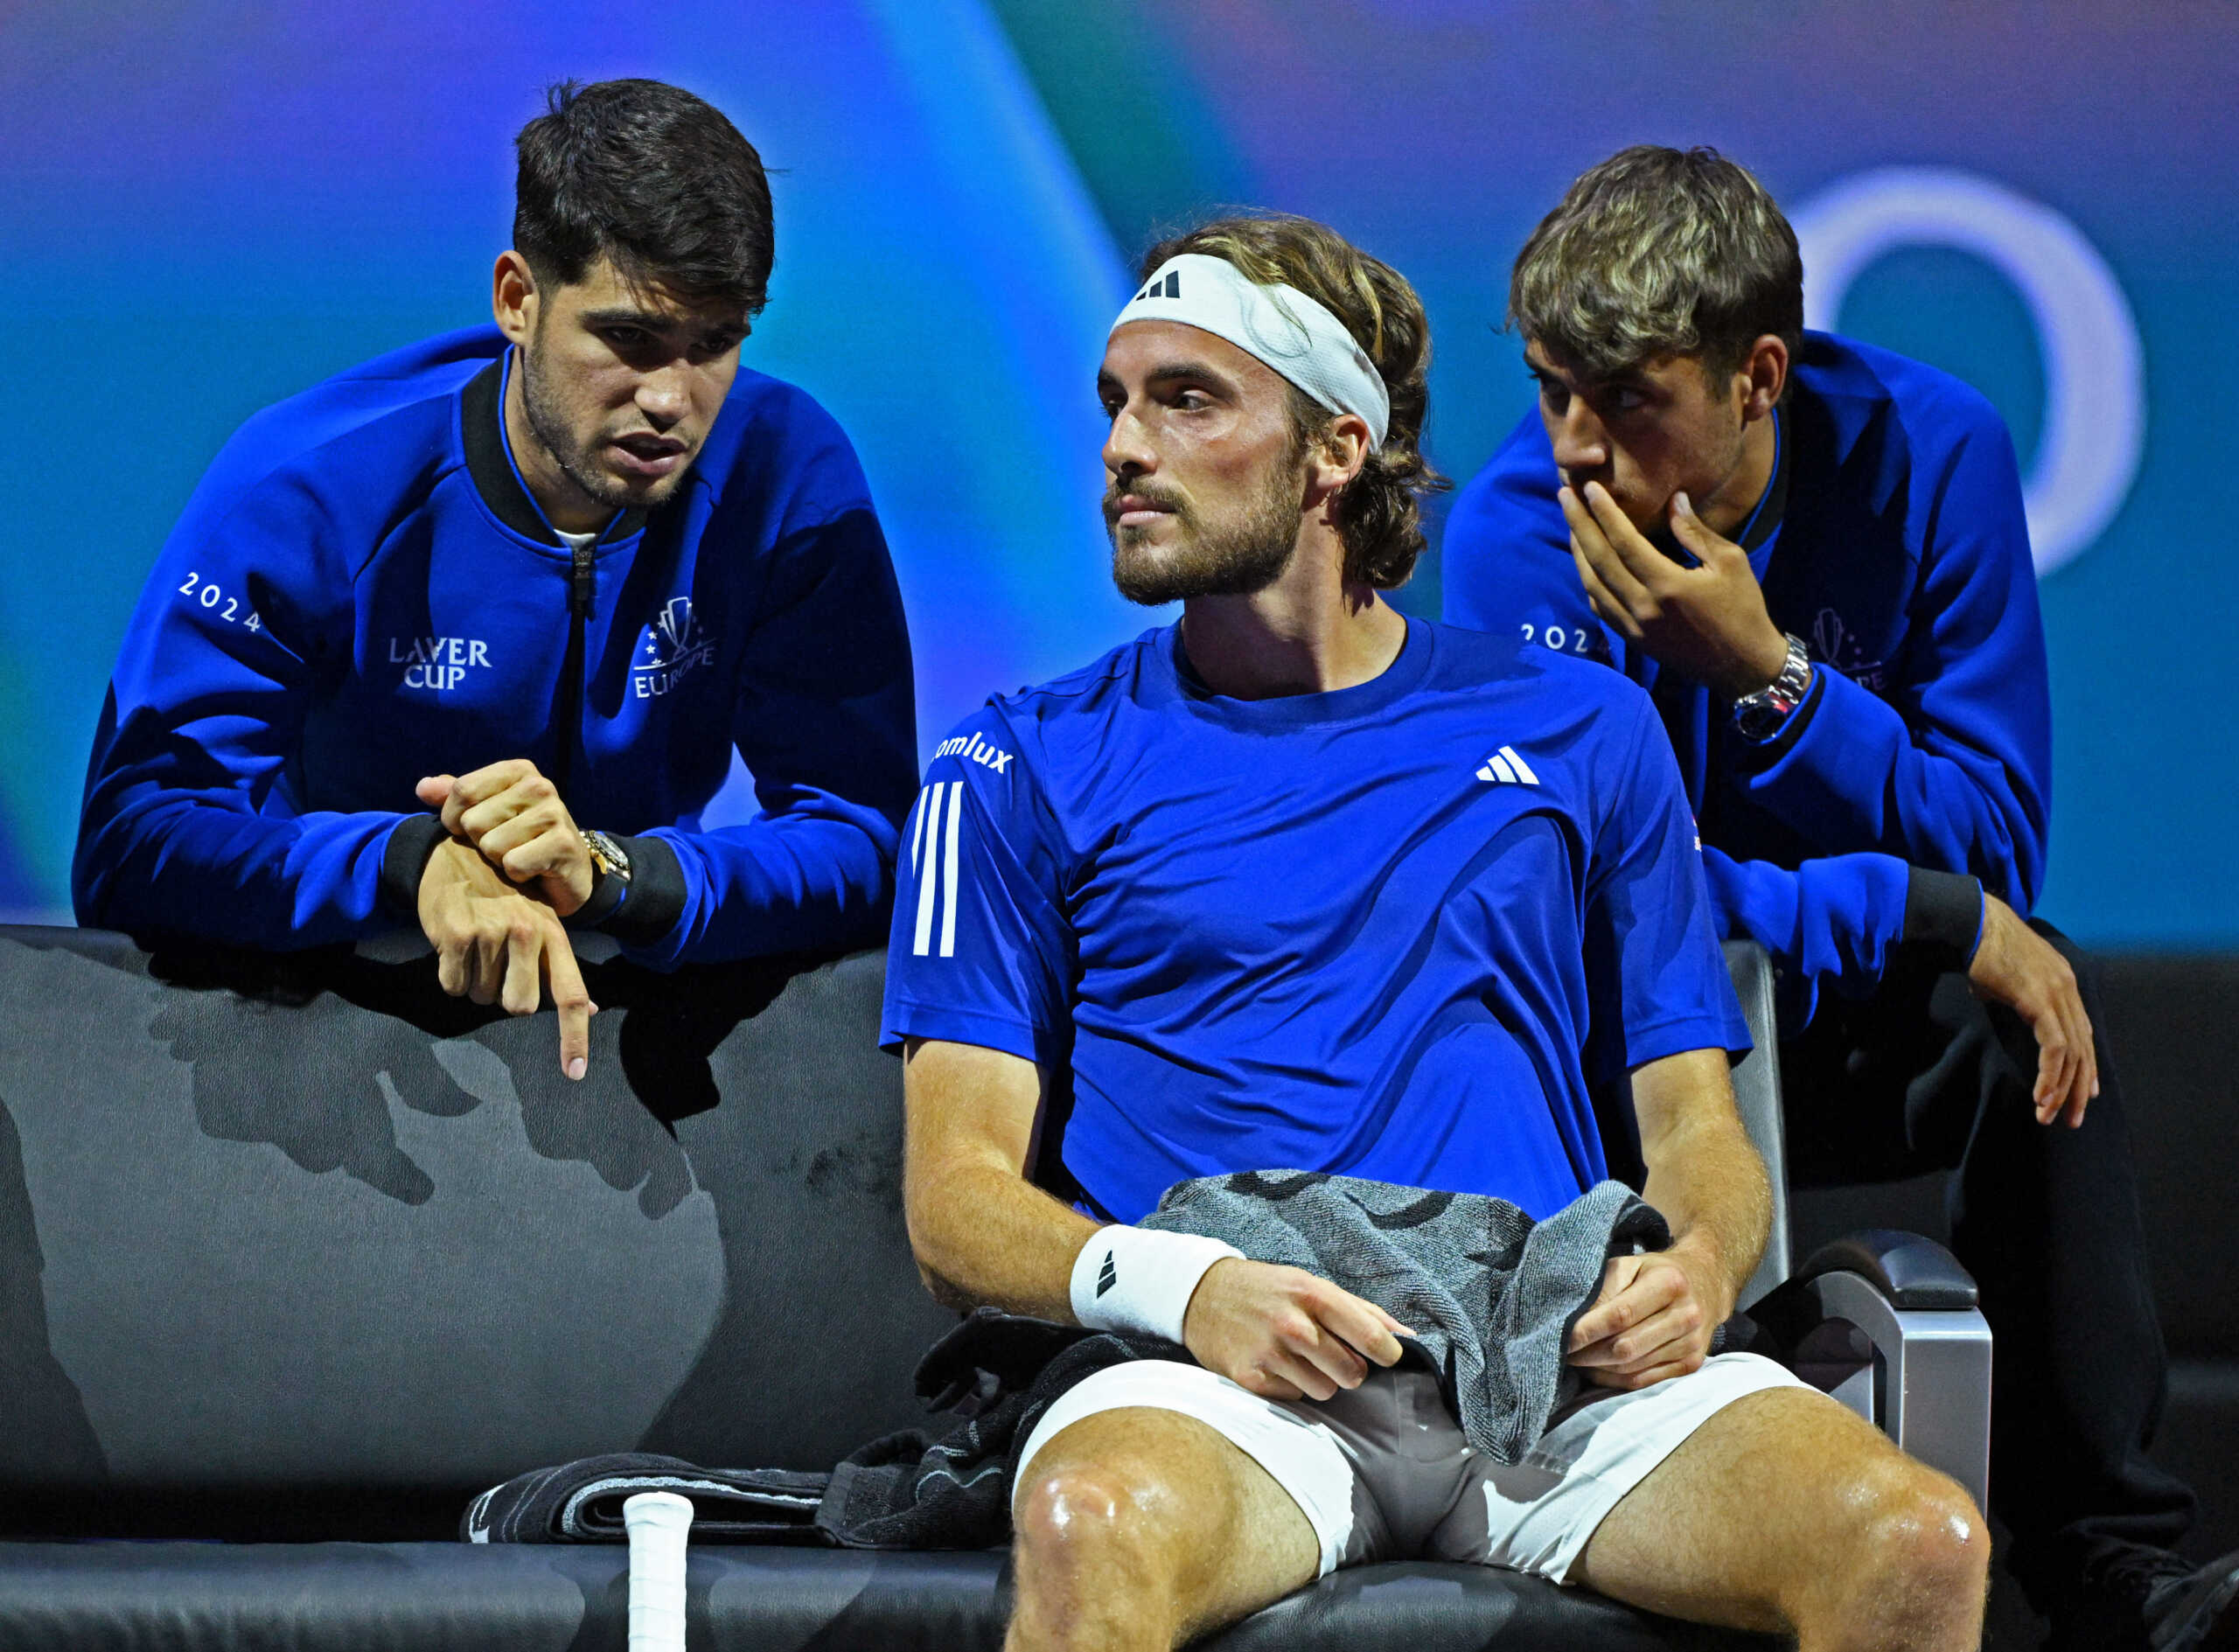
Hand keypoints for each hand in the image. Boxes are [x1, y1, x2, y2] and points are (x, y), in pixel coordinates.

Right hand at [416, 837, 595, 1078]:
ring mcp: (491, 933)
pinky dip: (451, 975)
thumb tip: (589, 1008)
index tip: (575, 1073)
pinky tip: (454, 945)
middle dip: (504, 996)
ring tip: (475, 945)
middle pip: (519, 1007)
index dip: (574, 1037)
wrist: (456, 854)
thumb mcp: (540, 921)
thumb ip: (560, 967)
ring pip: (482, 997)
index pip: (569, 994)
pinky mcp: (456, 936)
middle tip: (496, 965)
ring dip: (474, 981)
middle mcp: (527, 933)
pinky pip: (452, 986)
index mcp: (553, 934)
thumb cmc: (504, 895)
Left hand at [417, 760, 594, 915]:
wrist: (568, 870)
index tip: (467, 830)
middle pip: (473, 821)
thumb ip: (455, 797)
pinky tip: (532, 870)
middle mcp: (539, 786)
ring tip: (519, 856)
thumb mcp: (487, 812)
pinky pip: (513, 865)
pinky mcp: (563, 844)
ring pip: (491, 846)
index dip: (453, 818)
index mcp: (518, 771)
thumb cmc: (520, 837)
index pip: (462, 790)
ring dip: (498, 860)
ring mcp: (555, 813)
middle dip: (481, 842)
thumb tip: (422, 788)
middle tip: (505, 845)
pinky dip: (516, 875)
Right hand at [1181, 1258, 1411, 1402]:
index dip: (1388, 1353)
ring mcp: (1269, 1352)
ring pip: (1325, 1392)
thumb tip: (1409, 1336)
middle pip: (1352, 1373)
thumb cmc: (1268, 1290)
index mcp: (1314, 1295)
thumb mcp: (1312, 1284)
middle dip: (1348, 1369)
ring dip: (1319, 1380)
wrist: (1202, 1293)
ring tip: (1298, 1358)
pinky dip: (1289, 1386)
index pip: (1371, 1337)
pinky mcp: (1249, 1376)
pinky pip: (1294, 1397)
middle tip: (1330, 1355)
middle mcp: (1292, 1324)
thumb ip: (1361, 1310)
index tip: (1386, 1357)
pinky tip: (1274, 1365)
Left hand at [1560, 482, 1789, 698]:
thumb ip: (1696, 532)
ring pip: (1592, 585)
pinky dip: (1588, 581)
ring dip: (1578, 552)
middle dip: (1578, 524)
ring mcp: (1634, 627)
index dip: (1603, 513)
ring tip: (1571, 523)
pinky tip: (1586, 562)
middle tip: (1563, 495)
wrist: (1743, 666)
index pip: (1624, 542)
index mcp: (1667, 585)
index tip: (1588, 488)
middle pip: (1599, 560)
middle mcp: (1643, 607)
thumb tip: (1674, 499)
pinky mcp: (1632, 640)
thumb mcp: (1730, 563)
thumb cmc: (1743, 609)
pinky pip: (1600, 607)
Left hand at [1566, 1242, 1725, 1390]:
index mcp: (1669, 1283)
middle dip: (1587, 1354)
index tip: (1559, 1338)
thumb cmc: (1655, 1272)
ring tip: (1575, 1359)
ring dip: (1597, 1368)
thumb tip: (1572, 1320)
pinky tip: (1597, 1369)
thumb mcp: (1629, 1265)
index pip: (1620, 1314)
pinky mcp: (1692, 1364)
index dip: (1586, 1330)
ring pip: (1632, 1368)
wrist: (1706, 1283)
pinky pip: (1644, 1381)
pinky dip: (1614, 1379)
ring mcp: (1692, 1343)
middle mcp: (1686, 1315)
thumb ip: (1603, 1288)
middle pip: (1625, 1347)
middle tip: (1560, 1351)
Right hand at [1968, 895, 2096, 1127]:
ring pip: (2072, 1053)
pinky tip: (2042, 1096)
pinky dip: (2050, 1075)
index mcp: (2063, 982)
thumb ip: (2017, 999)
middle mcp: (2067, 988)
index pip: (2083, 1033)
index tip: (2084, 1094)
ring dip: (2062, 1089)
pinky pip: (2054, 1048)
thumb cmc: (1980, 948)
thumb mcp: (2006, 978)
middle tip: (2073, 1119)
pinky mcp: (2040, 1000)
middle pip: (2084, 1048)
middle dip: (2079, 1088)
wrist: (1972, 921)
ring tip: (2049, 1115)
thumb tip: (2008, 1014)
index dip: (2086, 1067)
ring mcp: (2057, 993)